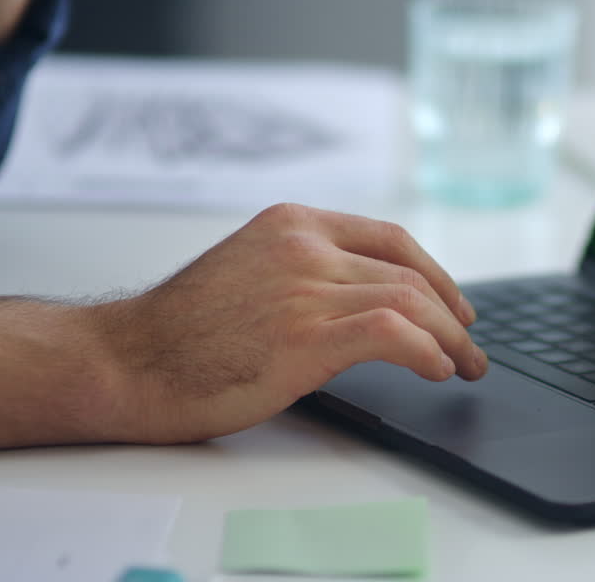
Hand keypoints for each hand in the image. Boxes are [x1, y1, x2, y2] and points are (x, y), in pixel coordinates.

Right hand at [91, 203, 484, 444]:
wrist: (123, 362)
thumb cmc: (180, 333)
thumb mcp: (251, 275)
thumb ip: (307, 276)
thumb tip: (371, 307)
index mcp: (293, 224)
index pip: (392, 238)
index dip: (437, 273)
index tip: (457, 305)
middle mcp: (304, 246)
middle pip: (410, 272)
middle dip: (453, 314)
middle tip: (471, 347)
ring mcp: (304, 287)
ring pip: (410, 300)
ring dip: (451, 339)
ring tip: (465, 367)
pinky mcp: (303, 334)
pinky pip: (391, 331)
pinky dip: (426, 350)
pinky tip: (437, 369)